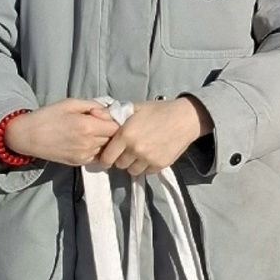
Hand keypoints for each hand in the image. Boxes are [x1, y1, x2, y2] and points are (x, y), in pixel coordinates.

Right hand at [4, 100, 119, 167]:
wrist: (27, 136)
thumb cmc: (48, 116)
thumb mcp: (71, 103)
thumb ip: (94, 106)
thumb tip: (108, 112)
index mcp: (88, 127)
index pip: (116, 128)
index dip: (114, 121)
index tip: (106, 117)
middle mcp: (89, 143)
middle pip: (113, 139)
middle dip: (109, 131)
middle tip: (98, 124)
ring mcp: (84, 155)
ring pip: (106, 149)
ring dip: (103, 141)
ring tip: (90, 133)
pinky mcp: (79, 162)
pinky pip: (96, 156)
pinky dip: (96, 149)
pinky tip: (85, 142)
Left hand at [95, 98, 210, 175]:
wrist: (185, 119)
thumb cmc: (158, 111)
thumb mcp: (135, 108)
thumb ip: (113, 114)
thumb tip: (94, 115)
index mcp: (126, 135)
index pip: (107, 157)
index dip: (106, 157)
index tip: (109, 155)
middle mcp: (135, 149)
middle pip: (119, 165)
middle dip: (120, 158)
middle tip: (127, 150)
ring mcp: (148, 159)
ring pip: (132, 170)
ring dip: (133, 164)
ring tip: (139, 153)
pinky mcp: (159, 165)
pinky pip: (146, 172)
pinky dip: (146, 166)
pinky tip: (151, 154)